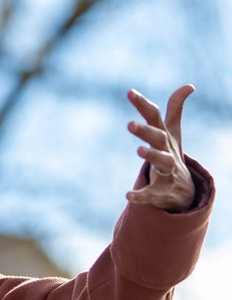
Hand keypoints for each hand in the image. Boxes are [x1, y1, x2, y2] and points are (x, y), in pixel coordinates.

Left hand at [126, 85, 195, 210]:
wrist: (183, 189)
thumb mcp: (172, 132)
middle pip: (158, 139)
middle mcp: (167, 151)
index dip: (143, 105)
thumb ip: (174, 109)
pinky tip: (128, 195)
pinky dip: (140, 195)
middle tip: (130, 124)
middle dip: (145, 131)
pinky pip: (151, 193)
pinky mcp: (161, 191)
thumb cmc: (171, 154)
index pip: (154, 117)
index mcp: (164, 137)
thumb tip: (189, 85)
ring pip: (162, 162)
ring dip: (152, 156)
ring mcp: (167, 171)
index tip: (129, 92)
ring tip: (139, 150)